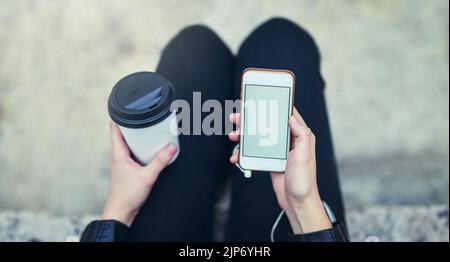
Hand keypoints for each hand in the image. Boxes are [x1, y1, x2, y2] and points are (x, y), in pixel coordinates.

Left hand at [102, 122, 177, 225]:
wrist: (121, 213)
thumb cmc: (127, 196)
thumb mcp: (147, 176)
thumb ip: (160, 161)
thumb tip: (171, 146)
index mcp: (118, 153)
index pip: (115, 128)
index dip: (120, 115)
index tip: (130, 107)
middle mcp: (118, 155)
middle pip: (123, 133)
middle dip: (134, 124)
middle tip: (147, 116)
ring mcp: (121, 162)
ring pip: (128, 143)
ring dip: (137, 136)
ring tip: (150, 129)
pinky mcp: (127, 168)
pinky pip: (133, 152)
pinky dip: (140, 147)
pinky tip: (150, 149)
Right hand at [228, 109, 331, 233]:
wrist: (296, 202)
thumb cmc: (304, 181)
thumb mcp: (304, 155)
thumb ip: (301, 134)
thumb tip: (292, 117)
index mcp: (299, 136)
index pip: (287, 114)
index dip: (275, 105)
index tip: (261, 98)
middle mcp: (288, 140)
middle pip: (267, 123)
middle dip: (251, 119)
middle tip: (238, 117)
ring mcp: (277, 150)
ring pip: (257, 136)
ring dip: (244, 136)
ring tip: (234, 136)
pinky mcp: (269, 159)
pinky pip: (254, 152)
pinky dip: (244, 153)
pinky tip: (237, 156)